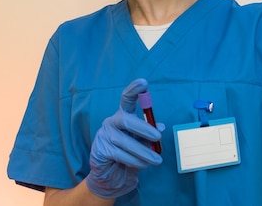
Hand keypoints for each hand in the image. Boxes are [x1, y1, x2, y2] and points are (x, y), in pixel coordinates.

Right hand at [85, 78, 163, 198]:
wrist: (112, 179)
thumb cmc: (129, 156)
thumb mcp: (143, 144)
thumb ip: (150, 135)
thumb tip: (160, 127)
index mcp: (123, 116)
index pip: (127, 99)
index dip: (134, 90)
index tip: (144, 83)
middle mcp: (112, 122)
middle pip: (127, 120)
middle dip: (144, 128)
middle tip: (158, 137)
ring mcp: (104, 135)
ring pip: (126, 142)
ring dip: (144, 152)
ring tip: (156, 160)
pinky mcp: (100, 150)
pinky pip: (120, 154)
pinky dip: (135, 161)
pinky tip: (143, 165)